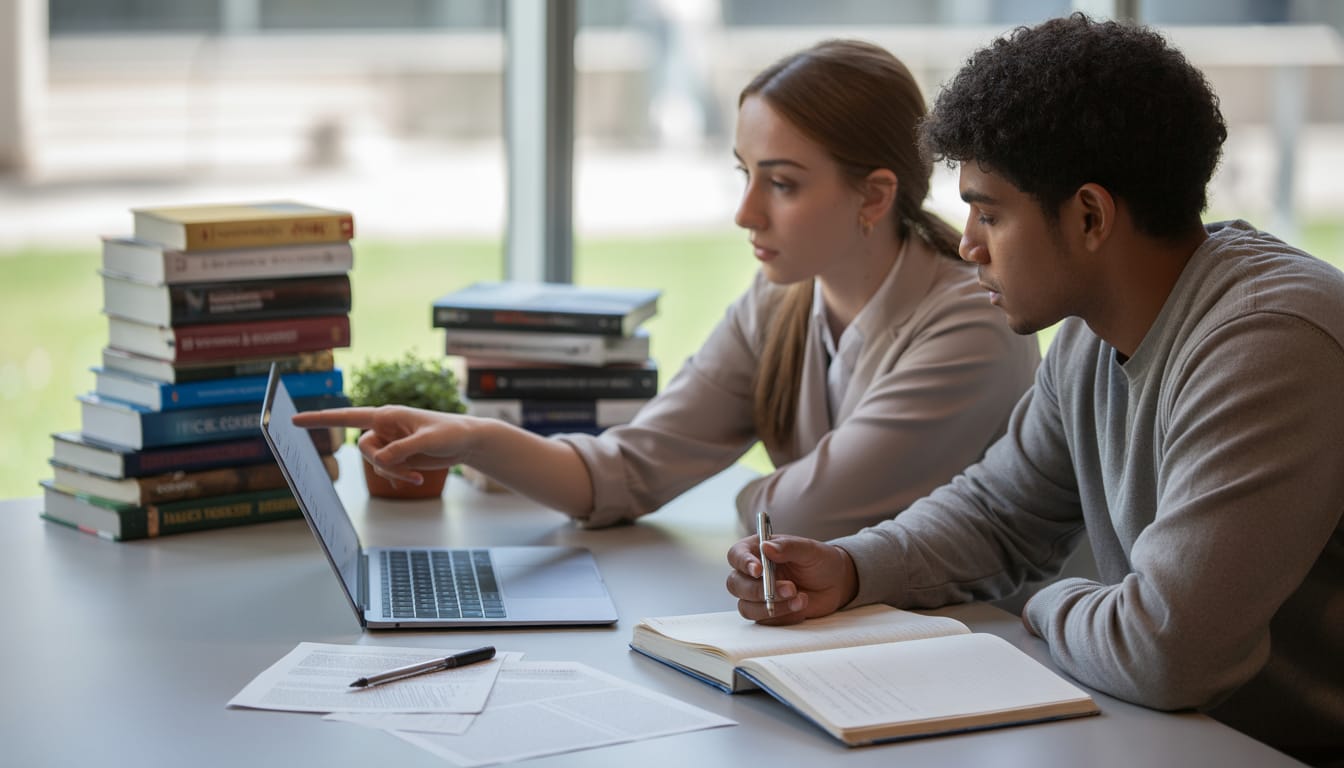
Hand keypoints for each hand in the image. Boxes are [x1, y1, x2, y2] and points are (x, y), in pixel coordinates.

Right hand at [291, 405, 479, 485]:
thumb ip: (403, 448)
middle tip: (410, 471)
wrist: (465, 442)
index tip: (294, 420)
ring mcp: (389, 442)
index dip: (320, 419)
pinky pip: (385, 471)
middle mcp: (383, 427)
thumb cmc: (451, 432)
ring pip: (375, 463)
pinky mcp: (397, 455)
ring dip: (394, 472)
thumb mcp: (428, 441)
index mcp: (386, 415)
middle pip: (363, 450)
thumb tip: (380, 459)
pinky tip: (416, 478)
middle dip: (383, 464)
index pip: (346, 416)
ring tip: (417, 476)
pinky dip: (399, 476)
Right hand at [725, 534, 858, 624]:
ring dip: (773, 606)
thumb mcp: (808, 549)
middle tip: (789, 589)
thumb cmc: (820, 560)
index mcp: (757, 551)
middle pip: (736, 584)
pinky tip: (801, 607)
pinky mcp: (767, 614)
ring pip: (746, 607)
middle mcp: (752, 574)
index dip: (743, 563)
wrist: (835, 584)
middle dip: (760, 590)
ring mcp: (757, 596)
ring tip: (800, 598)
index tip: (758, 571)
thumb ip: (788, 547)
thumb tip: (766, 547)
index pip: (736, 555)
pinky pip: (764, 621)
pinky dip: (783, 617)